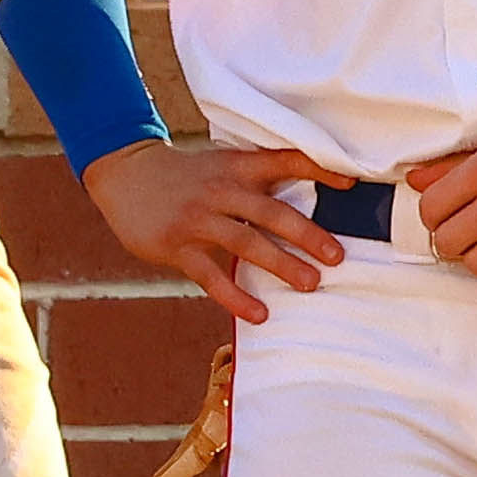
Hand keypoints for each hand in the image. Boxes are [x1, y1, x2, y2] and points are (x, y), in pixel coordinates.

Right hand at [85, 139, 345, 326]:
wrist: (125, 173)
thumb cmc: (187, 174)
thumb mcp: (222, 164)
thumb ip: (258, 179)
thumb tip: (312, 197)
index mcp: (237, 168)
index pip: (284, 162)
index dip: (318, 170)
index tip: (351, 185)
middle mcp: (221, 191)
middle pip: (271, 212)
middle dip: (307, 235)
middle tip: (338, 257)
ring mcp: (198, 219)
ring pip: (246, 244)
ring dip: (281, 265)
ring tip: (312, 285)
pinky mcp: (177, 246)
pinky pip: (211, 276)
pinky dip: (236, 297)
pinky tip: (260, 314)